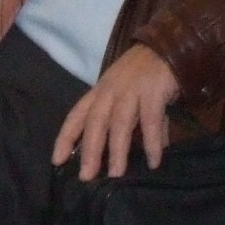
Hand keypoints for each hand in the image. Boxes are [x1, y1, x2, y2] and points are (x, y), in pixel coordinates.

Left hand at [52, 44, 181, 181]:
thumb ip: (132, 125)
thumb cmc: (143, 74)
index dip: (65, 138)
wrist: (168, 47)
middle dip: (90, 150)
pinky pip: (151, 121)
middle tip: (87, 176)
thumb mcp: (128, 96)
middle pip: (95, 122)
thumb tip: (142, 156)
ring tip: (116, 174)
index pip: (76, 116)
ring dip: (117, 150)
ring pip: (119, 124)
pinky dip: (152, 143)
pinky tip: (153, 161)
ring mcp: (131, 91)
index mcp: (99, 92)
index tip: (57, 161)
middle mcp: (110, 91)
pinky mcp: (153, 92)